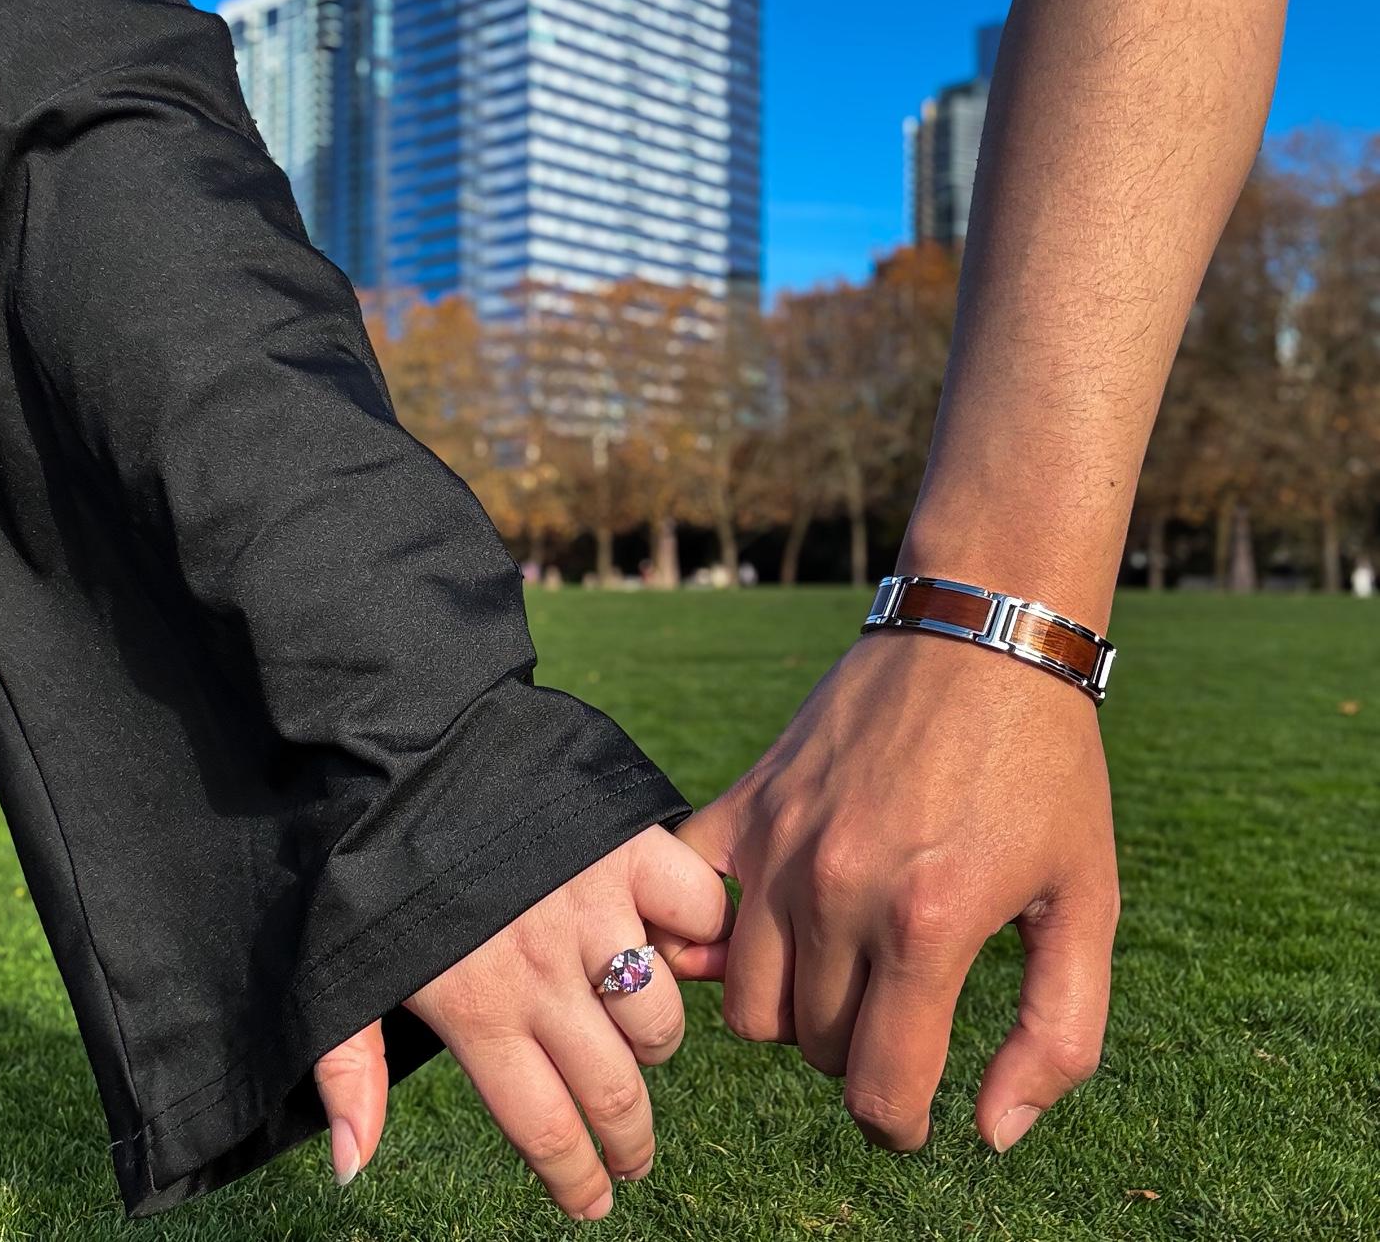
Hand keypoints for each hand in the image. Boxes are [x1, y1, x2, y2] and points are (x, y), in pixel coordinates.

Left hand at [360, 825, 725, 1219]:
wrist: (410, 749)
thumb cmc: (372, 865)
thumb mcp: (339, 971)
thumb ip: (350, 1070)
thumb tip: (351, 1171)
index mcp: (478, 1010)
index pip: (545, 1129)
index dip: (577, 1180)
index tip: (595, 1203)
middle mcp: (544, 972)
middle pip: (615, 1093)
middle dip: (631, 1140)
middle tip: (633, 1153)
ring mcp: (595, 909)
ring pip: (660, 1018)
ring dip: (653, 1038)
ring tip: (635, 1032)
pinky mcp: (630, 849)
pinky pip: (696, 913)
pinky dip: (697, 933)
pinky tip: (672, 942)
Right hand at [677, 633, 1117, 1153]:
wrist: (980, 637)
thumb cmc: (1047, 771)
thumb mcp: (1087, 902)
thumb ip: (1057, 1035)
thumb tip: (990, 1135)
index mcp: (926, 927)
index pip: (879, 1093)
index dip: (901, 1125)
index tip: (914, 1113)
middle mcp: (836, 891)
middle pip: (813, 1047)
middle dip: (858, 1053)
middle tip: (897, 1010)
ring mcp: (778, 845)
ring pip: (746, 1001)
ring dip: (793, 1007)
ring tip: (839, 969)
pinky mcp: (747, 803)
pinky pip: (685, 900)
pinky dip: (706, 931)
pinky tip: (755, 921)